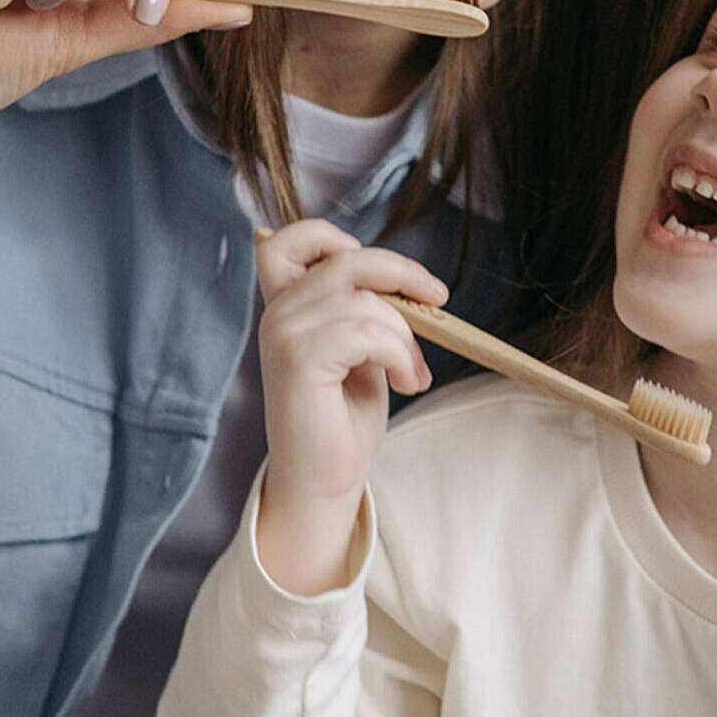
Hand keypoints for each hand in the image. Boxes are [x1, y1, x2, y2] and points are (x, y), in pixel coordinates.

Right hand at [253, 220, 447, 593]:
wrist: (324, 481)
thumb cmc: (343, 416)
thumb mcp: (360, 347)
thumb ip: (364, 307)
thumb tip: (407, 281)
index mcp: (285, 307)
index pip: (284, 241)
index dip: (327, 235)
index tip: (376, 268)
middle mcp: (277, 314)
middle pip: (347, 259)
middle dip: (402, 275)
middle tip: (438, 301)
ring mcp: (284, 334)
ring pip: (367, 300)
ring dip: (406, 336)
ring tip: (414, 372)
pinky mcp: (299, 360)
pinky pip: (369, 331)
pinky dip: (400, 354)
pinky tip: (406, 382)